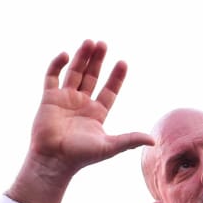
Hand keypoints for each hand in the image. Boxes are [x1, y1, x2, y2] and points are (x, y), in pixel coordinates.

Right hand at [10, 40, 153, 202]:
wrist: (54, 160)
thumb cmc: (81, 156)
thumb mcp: (110, 146)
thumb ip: (130, 140)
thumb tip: (154, 140)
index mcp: (97, 113)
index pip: (109, 90)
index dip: (116, 77)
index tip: (123, 62)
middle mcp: (81, 104)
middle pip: (92, 76)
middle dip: (98, 60)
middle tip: (103, 44)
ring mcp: (65, 100)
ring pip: (74, 72)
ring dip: (81, 57)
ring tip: (90, 41)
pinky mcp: (48, 98)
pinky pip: (52, 77)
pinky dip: (57, 65)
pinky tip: (65, 54)